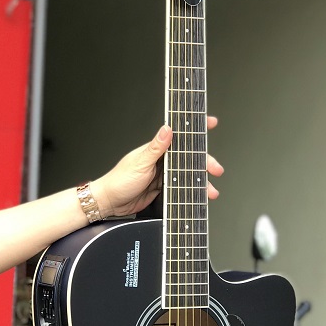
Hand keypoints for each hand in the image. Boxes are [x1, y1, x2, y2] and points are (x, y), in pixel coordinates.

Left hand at [94, 117, 223, 217]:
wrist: (109, 203)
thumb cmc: (119, 180)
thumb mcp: (140, 162)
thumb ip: (156, 147)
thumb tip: (168, 129)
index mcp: (156, 149)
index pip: (179, 135)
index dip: (195, 128)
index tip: (211, 122)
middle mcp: (161, 160)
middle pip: (189, 158)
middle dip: (205, 162)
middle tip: (216, 169)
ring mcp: (162, 174)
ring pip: (187, 174)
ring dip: (200, 182)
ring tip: (210, 191)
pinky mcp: (162, 188)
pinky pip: (181, 187)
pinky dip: (191, 191)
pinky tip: (198, 195)